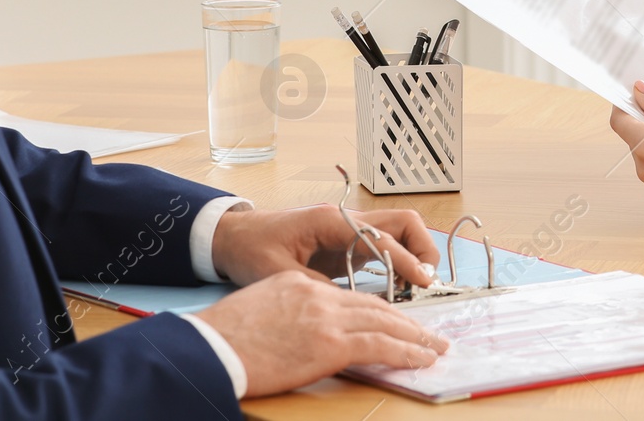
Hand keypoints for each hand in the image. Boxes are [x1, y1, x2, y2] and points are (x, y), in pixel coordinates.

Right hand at [195, 270, 449, 396]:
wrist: (209, 348)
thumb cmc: (223, 338)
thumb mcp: (260, 310)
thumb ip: (289, 312)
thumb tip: (305, 330)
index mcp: (300, 284)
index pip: (351, 297)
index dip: (379, 310)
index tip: (395, 321)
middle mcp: (318, 295)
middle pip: (374, 305)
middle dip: (405, 321)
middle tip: (427, 333)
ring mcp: (326, 317)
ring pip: (384, 322)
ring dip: (414, 337)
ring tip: (434, 347)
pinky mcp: (329, 343)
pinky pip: (380, 345)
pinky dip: (406, 352)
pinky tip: (422, 359)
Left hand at [210, 205, 440, 289]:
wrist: (233, 237)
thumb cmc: (251, 249)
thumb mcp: (279, 272)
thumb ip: (316, 288)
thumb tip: (349, 306)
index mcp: (331, 221)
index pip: (382, 237)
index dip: (406, 260)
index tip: (424, 282)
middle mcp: (346, 220)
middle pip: (403, 222)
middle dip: (423, 248)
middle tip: (426, 282)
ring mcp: (349, 230)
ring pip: (398, 231)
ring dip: (414, 254)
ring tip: (416, 287)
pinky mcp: (347, 244)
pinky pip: (385, 247)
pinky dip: (400, 262)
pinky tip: (398, 288)